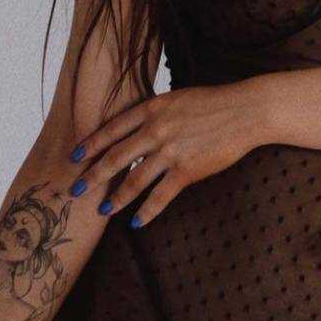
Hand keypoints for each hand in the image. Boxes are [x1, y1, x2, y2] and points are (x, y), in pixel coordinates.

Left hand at [66, 82, 267, 226]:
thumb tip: (140, 127)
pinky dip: (146, 212)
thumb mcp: (178, 99)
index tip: (74, 156)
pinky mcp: (187, 170)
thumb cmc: (216, 102)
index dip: (91, 144)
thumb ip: (156, 113)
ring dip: (115, 198)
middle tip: (75, 189)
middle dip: (93, 175)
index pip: (112, 129)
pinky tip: (136, 222)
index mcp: (152, 109)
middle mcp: (156, 130)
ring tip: (102, 210)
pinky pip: (161, 196)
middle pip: (115, 157)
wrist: (246, 111)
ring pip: (134, 180)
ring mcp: (170, 151)